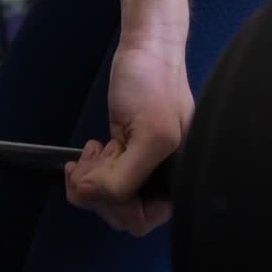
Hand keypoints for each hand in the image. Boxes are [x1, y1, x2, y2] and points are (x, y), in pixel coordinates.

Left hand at [65, 38, 192, 235]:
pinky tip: (96, 147)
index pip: (139, 220)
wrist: (147, 51)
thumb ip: (125, 178)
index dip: (112, 203)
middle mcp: (164, 180)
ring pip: (106, 198)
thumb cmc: (154, 86)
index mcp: (180, 181)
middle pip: (118, 213)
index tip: (101, 175)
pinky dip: (91, 168)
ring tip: (93, 150)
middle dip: (97, 188)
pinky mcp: (129, 157)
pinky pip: (103, 180)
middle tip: (90, 160)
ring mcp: (145, 169)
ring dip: (91, 177)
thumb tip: (97, 197)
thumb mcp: (148, 137)